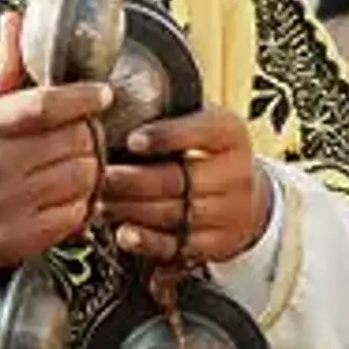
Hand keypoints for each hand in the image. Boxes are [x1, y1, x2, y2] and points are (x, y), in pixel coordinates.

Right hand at [0, 4, 113, 319]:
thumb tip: (14, 22)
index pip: (44, 105)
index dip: (81, 97)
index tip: (101, 94)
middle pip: (74, 139)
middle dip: (89, 134)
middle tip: (85, 134)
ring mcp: (9, 205)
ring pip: (83, 176)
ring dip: (90, 168)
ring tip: (77, 164)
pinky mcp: (21, 239)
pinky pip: (76, 214)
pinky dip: (83, 204)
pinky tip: (70, 196)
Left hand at [97, 103, 268, 276]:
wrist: (247, 200)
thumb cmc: (208, 154)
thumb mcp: (202, 123)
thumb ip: (170, 115)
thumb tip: (117, 102)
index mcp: (230, 134)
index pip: (202, 131)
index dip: (166, 136)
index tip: (132, 140)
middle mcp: (236, 174)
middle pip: (180, 178)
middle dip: (134, 179)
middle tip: (102, 176)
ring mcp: (229, 212)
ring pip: (174, 213)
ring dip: (132, 210)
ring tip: (101, 203)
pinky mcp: (217, 245)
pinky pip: (178, 246)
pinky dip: (148, 242)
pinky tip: (124, 234)